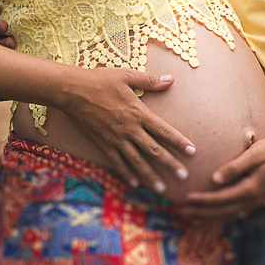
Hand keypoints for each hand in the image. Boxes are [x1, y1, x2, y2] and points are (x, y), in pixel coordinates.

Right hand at [62, 67, 195, 193]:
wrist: (72, 91)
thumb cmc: (100, 80)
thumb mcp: (126, 76)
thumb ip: (149, 80)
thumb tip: (170, 79)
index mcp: (138, 112)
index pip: (163, 130)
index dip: (178, 141)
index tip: (192, 151)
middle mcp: (130, 129)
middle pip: (154, 150)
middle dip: (170, 164)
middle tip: (184, 177)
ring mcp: (116, 139)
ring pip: (137, 161)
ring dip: (151, 176)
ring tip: (162, 188)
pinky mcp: (103, 144)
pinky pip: (117, 162)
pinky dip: (127, 174)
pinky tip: (135, 184)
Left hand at [180, 132, 264, 220]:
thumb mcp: (252, 154)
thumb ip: (234, 167)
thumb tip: (214, 179)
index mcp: (251, 189)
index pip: (221, 198)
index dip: (202, 200)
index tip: (186, 199)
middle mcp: (254, 200)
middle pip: (222, 211)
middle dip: (201, 212)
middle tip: (180, 211)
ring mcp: (256, 202)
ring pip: (229, 215)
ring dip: (209, 217)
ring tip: (191, 216)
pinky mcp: (257, 200)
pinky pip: (236, 212)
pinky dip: (221, 215)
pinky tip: (211, 214)